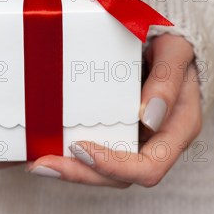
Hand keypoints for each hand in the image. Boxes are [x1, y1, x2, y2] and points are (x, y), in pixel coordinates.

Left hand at [27, 35, 201, 187]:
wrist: (166, 37)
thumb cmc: (174, 43)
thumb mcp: (175, 52)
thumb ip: (167, 80)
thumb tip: (149, 118)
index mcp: (178, 129)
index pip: (149, 167)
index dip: (114, 166)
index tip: (80, 146)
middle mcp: (158, 142)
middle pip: (120, 176)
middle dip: (80, 173)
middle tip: (42, 163)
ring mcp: (137, 139)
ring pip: (104, 170)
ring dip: (70, 169)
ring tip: (36, 161)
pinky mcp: (118, 131)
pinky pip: (96, 151)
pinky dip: (70, 154)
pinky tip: (44, 147)